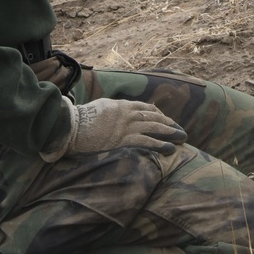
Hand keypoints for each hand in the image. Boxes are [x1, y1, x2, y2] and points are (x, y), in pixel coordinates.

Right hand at [56, 99, 185, 157]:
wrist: (72, 126)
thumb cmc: (82, 119)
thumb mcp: (101, 107)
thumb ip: (114, 109)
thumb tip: (119, 110)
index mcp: (122, 105)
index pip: (146, 108)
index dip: (159, 114)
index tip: (167, 120)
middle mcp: (127, 113)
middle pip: (154, 117)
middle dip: (169, 124)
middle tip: (181, 130)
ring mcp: (126, 126)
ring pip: (154, 127)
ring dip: (170, 133)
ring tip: (182, 137)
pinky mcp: (122, 140)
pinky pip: (146, 142)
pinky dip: (159, 145)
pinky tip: (170, 149)